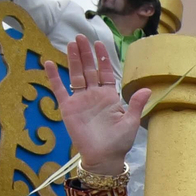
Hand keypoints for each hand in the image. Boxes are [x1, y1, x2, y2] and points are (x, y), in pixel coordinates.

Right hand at [44, 35, 148, 175]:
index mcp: (109, 96)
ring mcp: (80, 100)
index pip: (105, 72)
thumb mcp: (131, 122)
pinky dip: (54, 77)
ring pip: (76, 75)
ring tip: (70, 44)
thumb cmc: (119, 142)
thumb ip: (136, 104)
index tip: (99, 43)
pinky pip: (60, 90)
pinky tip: (48, 63)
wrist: (104, 158)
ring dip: (73, 60)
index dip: (102, 58)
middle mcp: (94, 95)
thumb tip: (147, 89)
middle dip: (86, 53)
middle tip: (81, 37)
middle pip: (89, 69)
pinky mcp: (68, 108)